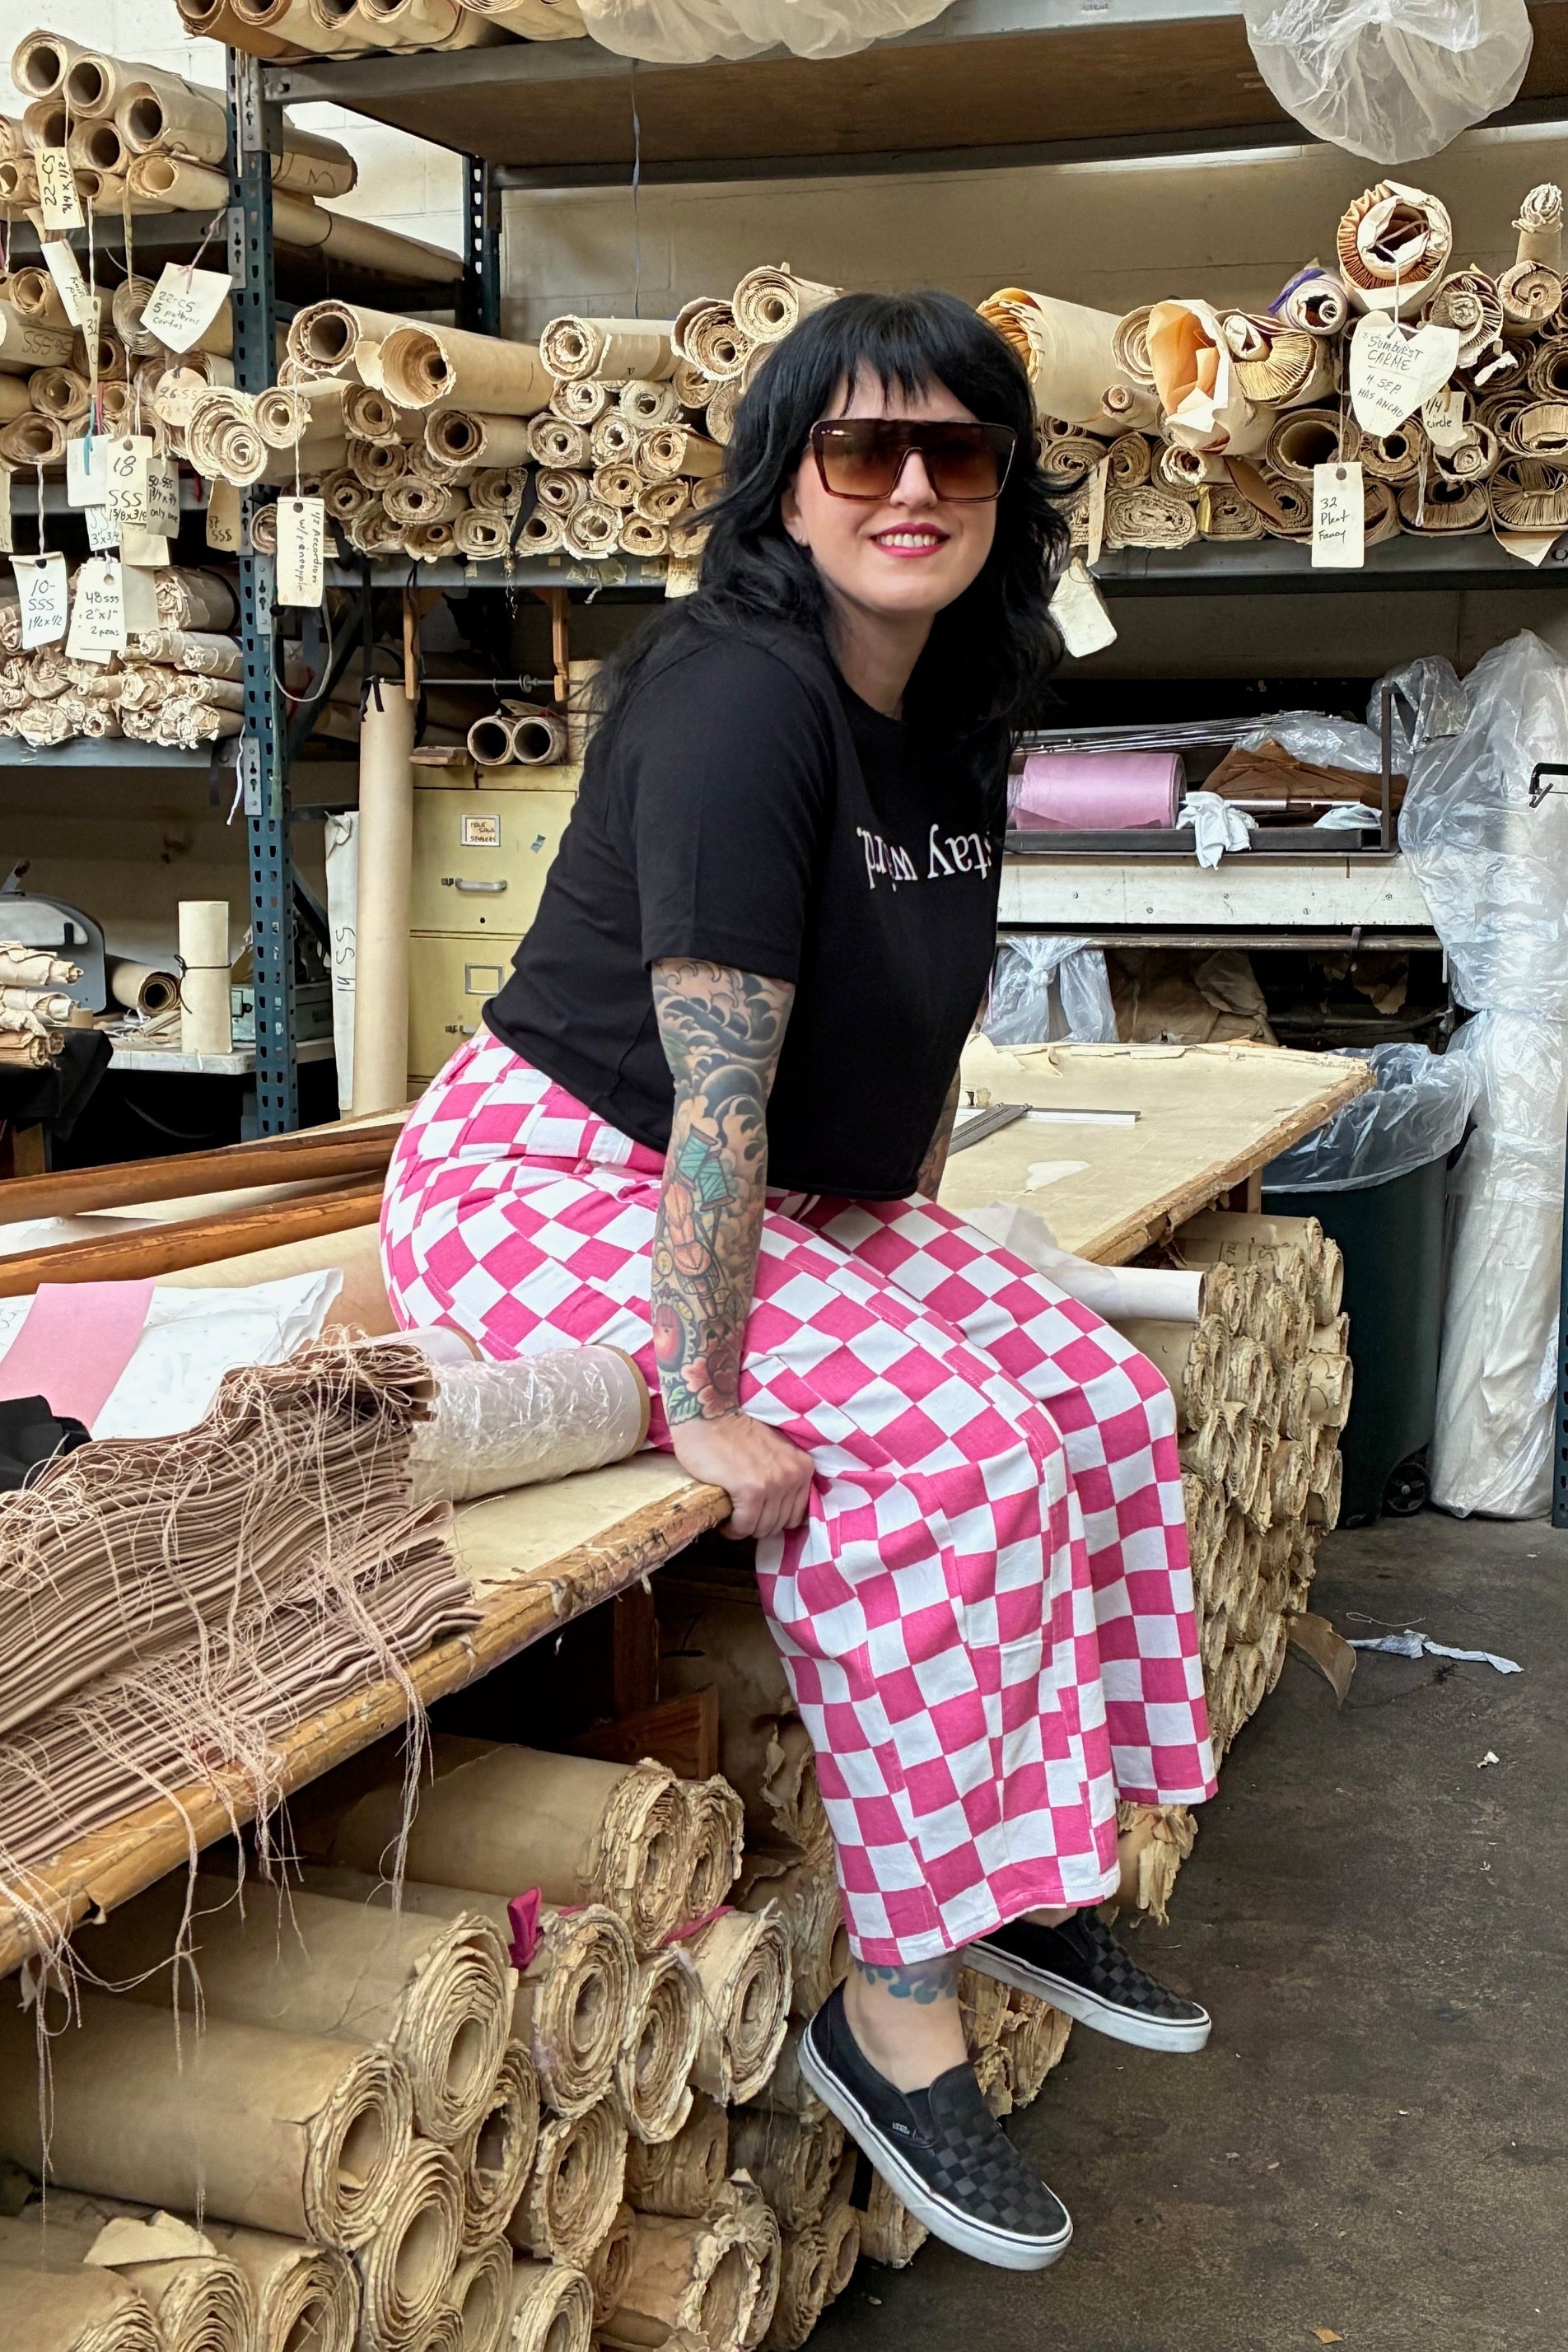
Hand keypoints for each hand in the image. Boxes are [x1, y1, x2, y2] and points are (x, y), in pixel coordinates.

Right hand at [668, 1410, 814, 1540]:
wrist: (708, 1416)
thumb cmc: (735, 1433)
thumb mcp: (774, 1452)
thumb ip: (784, 1474)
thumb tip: (779, 1511)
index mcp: (803, 1466)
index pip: (794, 1515)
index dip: (772, 1519)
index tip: (754, 1515)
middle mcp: (793, 1474)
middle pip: (778, 1524)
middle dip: (756, 1525)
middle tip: (739, 1517)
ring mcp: (774, 1482)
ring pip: (761, 1528)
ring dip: (743, 1528)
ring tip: (731, 1517)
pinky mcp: (751, 1490)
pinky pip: (744, 1525)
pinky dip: (732, 1529)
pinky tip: (724, 1520)